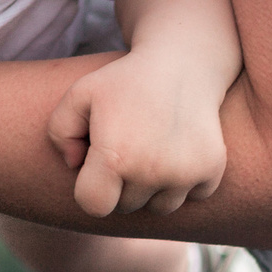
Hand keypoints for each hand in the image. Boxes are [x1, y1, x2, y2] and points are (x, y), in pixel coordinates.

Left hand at [46, 53, 229, 217]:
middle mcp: (153, 172)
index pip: (93, 205)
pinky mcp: (211, 172)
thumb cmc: (124, 81)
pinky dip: (184, 181)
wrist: (181, 65)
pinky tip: (176, 148)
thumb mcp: (79, 94)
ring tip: (150, 148)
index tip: (96, 167)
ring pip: (159, 207)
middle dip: (120, 184)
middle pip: (125, 205)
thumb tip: (75, 164)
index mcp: (116, 157)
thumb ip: (60, 131)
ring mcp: (186, 174)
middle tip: (126, 146)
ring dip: (152, 187)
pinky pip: (191, 196)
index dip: (90, 189)